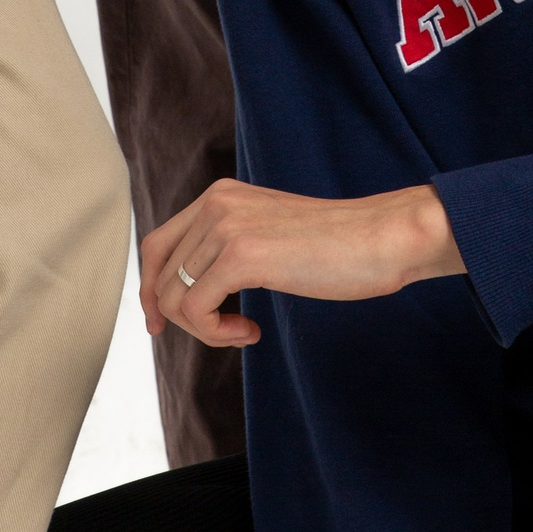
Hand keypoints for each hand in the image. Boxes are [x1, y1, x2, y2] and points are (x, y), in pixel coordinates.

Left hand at [140, 177, 464, 351]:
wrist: (382, 238)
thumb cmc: (338, 246)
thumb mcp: (270, 235)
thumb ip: (231, 247)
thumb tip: (194, 288)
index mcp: (221, 195)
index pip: (157, 245)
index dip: (150, 290)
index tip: (161, 325)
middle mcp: (216, 203)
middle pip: (158, 273)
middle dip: (172, 316)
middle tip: (214, 336)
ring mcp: (226, 226)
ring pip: (174, 297)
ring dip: (205, 330)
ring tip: (243, 331)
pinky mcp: (242, 255)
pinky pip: (197, 310)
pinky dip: (216, 334)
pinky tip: (252, 331)